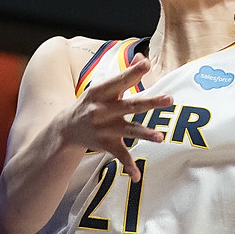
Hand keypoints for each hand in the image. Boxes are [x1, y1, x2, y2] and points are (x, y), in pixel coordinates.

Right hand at [60, 56, 171, 182]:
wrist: (65, 128)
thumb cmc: (91, 103)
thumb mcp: (102, 87)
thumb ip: (125, 74)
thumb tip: (142, 57)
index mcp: (102, 92)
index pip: (120, 80)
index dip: (133, 72)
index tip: (146, 63)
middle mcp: (102, 110)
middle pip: (130, 105)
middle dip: (149, 102)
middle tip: (169, 99)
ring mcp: (104, 128)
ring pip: (128, 131)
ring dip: (144, 134)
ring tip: (160, 137)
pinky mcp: (106, 144)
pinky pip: (120, 156)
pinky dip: (128, 167)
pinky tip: (137, 177)